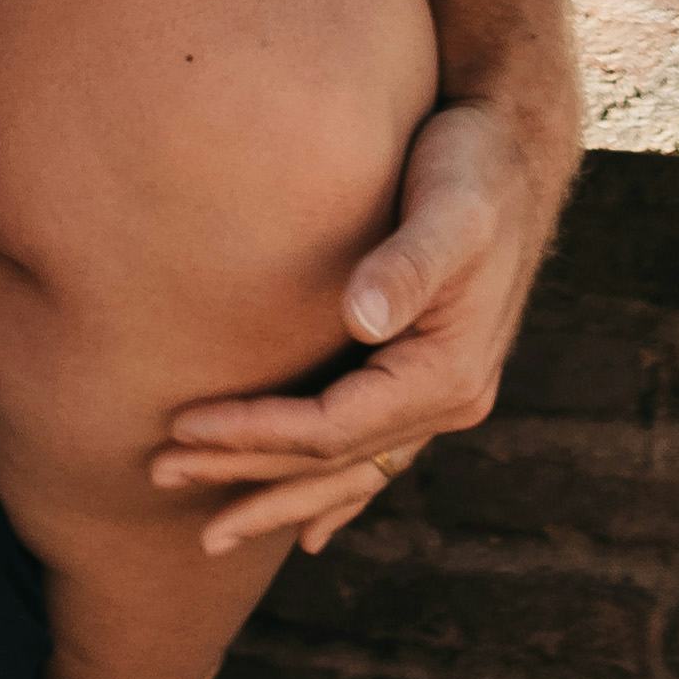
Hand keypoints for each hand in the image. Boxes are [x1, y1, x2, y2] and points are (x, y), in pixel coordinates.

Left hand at [145, 86, 563, 556]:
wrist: (517, 146)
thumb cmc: (474, 167)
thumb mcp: (451, 208)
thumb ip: (409, 264)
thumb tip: (361, 318)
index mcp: (448, 374)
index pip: (331, 429)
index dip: (254, 433)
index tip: (183, 425)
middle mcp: (451, 400)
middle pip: (332, 462)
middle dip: (247, 475)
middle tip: (161, 476)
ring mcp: (444, 397)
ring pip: (349, 471)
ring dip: (279, 497)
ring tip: (212, 531)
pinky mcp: (429, 378)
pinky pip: (374, 456)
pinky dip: (336, 495)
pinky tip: (310, 532)